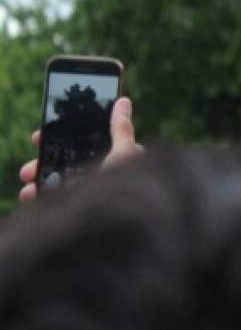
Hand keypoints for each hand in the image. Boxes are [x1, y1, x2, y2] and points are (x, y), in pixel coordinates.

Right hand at [18, 96, 140, 201]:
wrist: (115, 228)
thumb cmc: (125, 191)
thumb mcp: (124, 155)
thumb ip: (121, 130)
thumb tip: (123, 101)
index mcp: (115, 160)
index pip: (87, 143)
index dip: (64, 136)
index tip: (39, 135)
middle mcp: (102, 176)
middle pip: (69, 161)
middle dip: (45, 160)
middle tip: (28, 163)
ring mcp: (90, 192)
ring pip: (59, 180)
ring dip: (39, 179)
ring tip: (26, 183)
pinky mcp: (79, 208)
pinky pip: (56, 200)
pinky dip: (40, 197)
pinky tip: (29, 195)